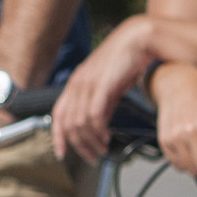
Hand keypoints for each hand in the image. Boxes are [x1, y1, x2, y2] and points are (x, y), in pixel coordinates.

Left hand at [50, 22, 153, 161]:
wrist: (139, 39)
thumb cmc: (126, 61)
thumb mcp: (109, 86)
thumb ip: (102, 105)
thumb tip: (99, 125)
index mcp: (76, 83)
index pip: (58, 114)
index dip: (57, 136)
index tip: (62, 153)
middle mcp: (78, 83)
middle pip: (68, 123)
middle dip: (78, 146)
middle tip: (92, 157)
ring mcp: (88, 83)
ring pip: (80, 123)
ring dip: (90, 141)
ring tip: (102, 149)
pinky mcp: (102, 84)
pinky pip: (93, 115)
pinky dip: (98, 130)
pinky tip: (107, 137)